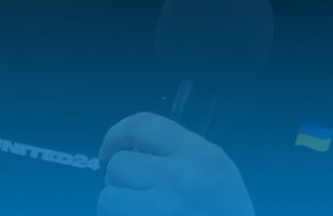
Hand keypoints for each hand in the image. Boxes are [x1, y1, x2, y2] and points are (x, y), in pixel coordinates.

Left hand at [97, 112, 254, 215]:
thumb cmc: (224, 211)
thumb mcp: (214, 170)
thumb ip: (175, 153)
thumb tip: (126, 149)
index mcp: (200, 156)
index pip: (141, 126)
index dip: (115, 135)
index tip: (108, 151)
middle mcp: (181, 181)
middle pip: (119, 166)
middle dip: (121, 181)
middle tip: (139, 195)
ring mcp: (162, 212)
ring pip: (108, 199)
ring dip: (117, 207)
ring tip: (139, 212)